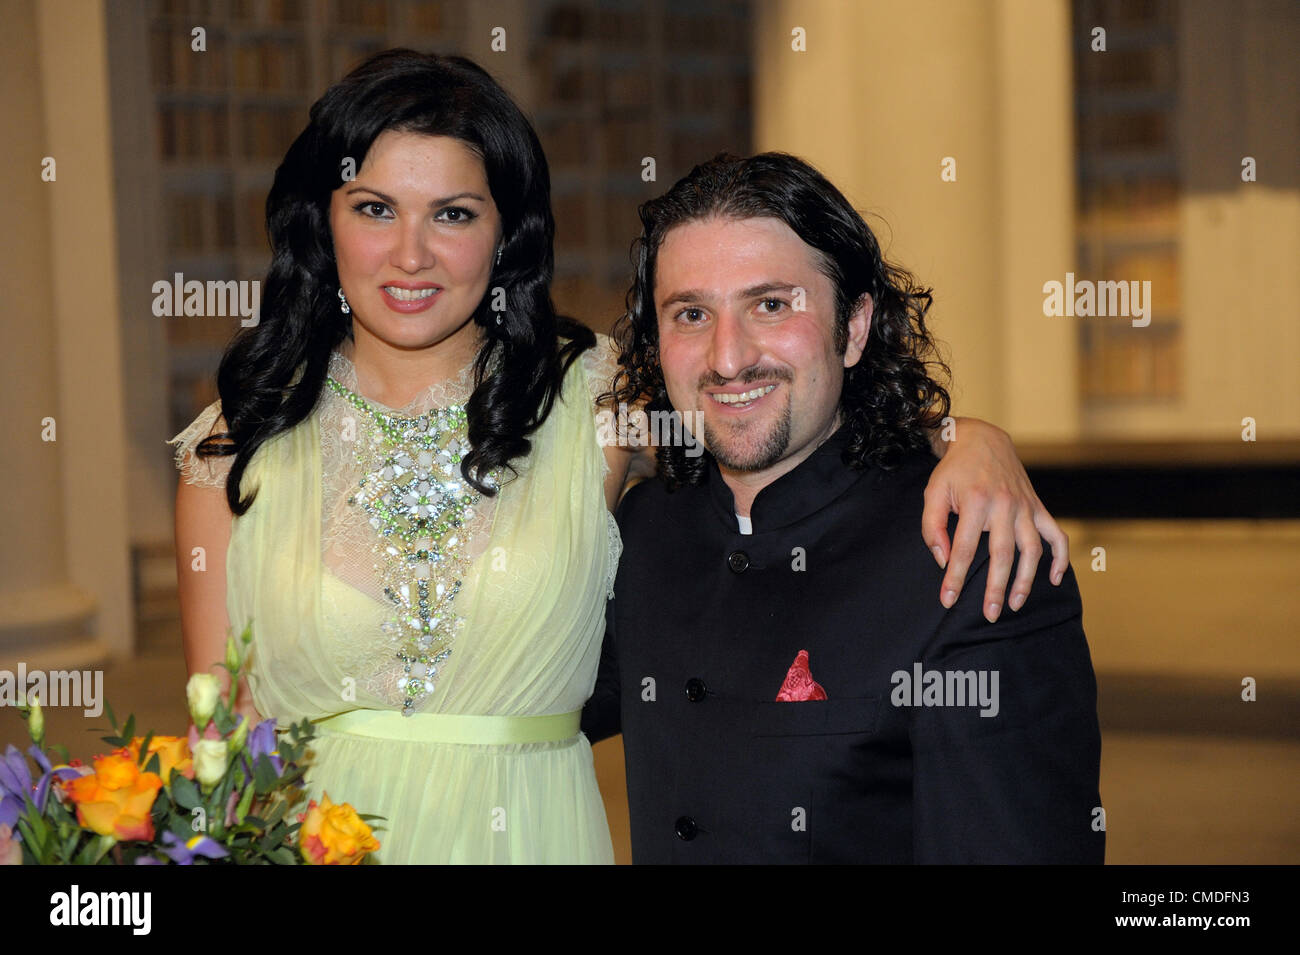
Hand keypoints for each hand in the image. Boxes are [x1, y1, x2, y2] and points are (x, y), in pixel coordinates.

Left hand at [922, 417, 1068, 621]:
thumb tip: (943, 560)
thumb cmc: (953, 471)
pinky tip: (1054, 579)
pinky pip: (1055, 535)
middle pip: (1002, 554)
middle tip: (990, 615)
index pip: (963, 548)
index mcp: (975, 501)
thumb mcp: (933, 493)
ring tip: (1016, 605)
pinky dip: (1059, 558)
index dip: (954, 576)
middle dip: (995, 588)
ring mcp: (1025, 506)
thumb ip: (932, 527)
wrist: (982, 440)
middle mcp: (1004, 504)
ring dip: (1026, 580)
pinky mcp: (1037, 506)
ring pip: (1032, 549)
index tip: (947, 600)